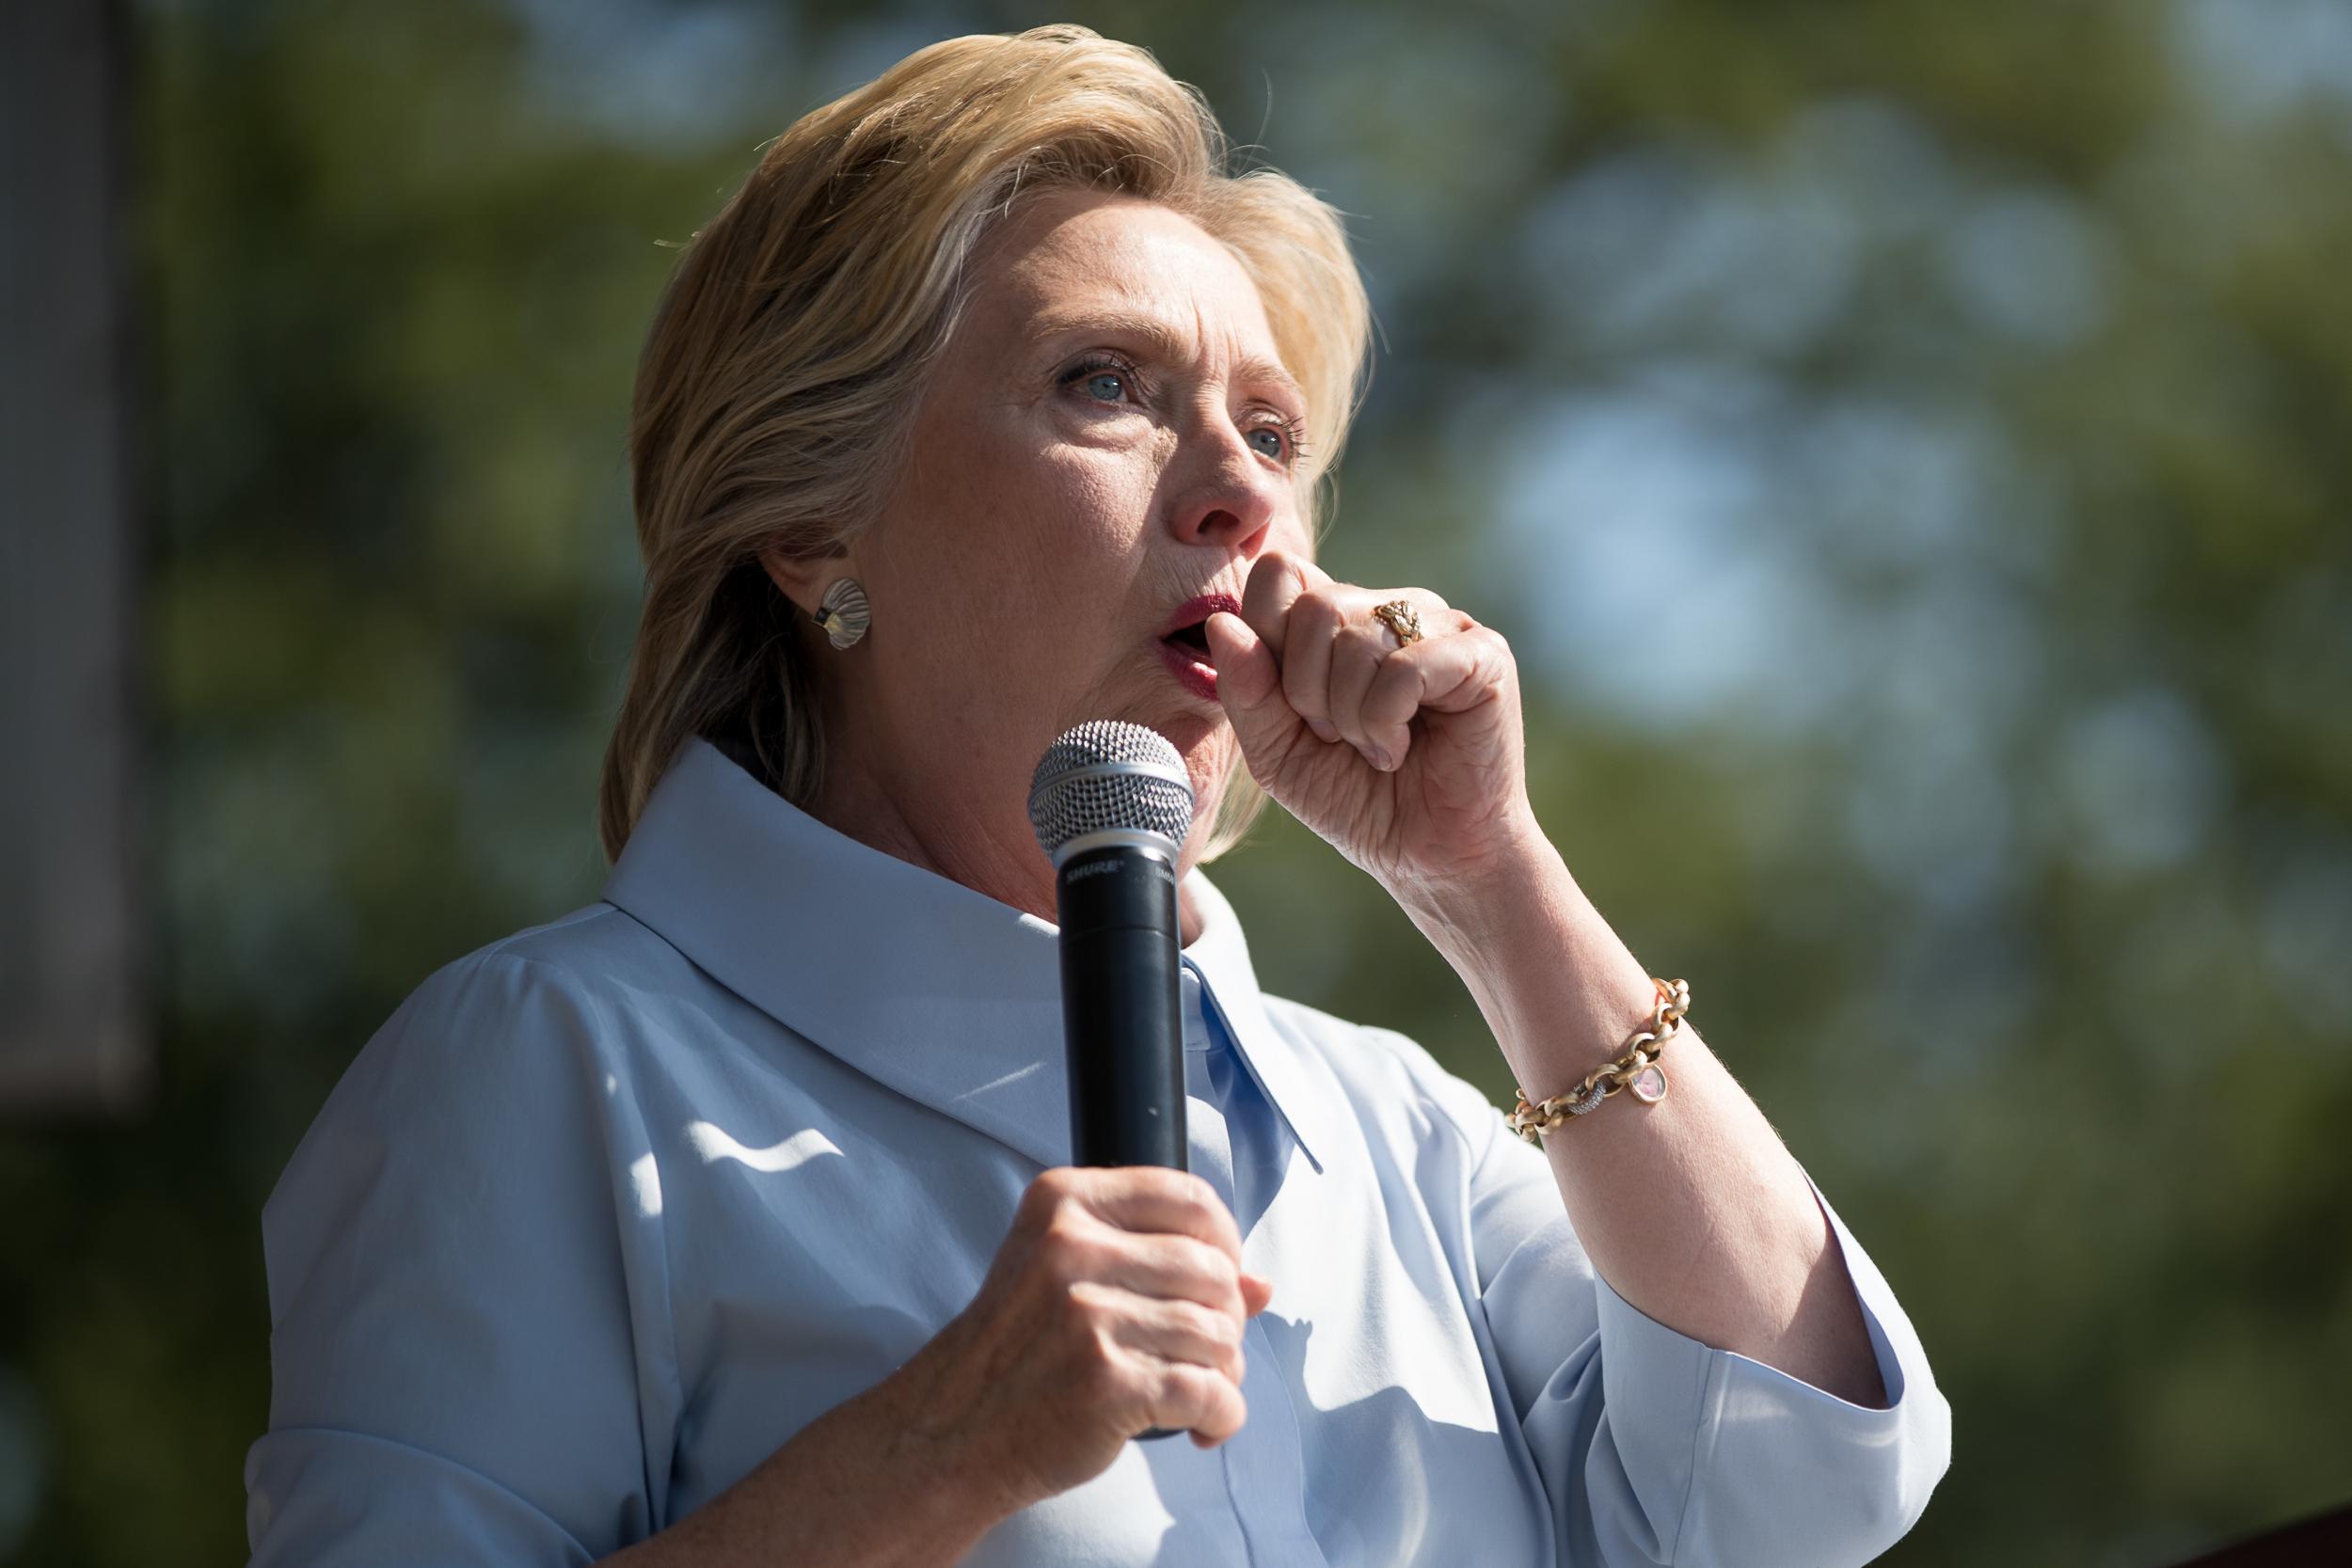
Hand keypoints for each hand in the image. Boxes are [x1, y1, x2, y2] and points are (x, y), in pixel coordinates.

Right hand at [896, 1167, 1274, 1512]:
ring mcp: (1089, 1316)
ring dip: (1225, 1372)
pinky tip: (1202, 1427)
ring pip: (1218, 1334)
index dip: (1225, 1240)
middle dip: (1227, 1318)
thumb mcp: (1062, 1274)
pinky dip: (1222, 1416)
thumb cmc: (1015, 1349)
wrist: (952, 1429)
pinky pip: (1209, 1392)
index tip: (1223, 1277)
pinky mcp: (1108, 1383)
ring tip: (1197, 1390)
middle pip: (1213, 1270)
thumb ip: (1158, 1263)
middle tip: (1206, 1351)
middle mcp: (1073, 1249)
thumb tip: (1262, 1284)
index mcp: (1064, 1203)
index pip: (1187, 1197)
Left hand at [1203, 548, 1536, 891]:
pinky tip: (1402, 750)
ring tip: (1376, 749)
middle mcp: (1390, 608)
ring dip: (1350, 716)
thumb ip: (1245, 690)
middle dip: (1309, 692)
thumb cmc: (1357, 802)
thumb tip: (1221, 622)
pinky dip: (1385, 722)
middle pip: (1316, 606)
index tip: (1295, 708)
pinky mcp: (1482, 654)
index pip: (1280, 574)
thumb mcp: (1277, 753)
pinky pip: (1404, 667)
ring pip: (1357, 637)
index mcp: (1339, 620)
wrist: (1429, 859)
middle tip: (1339, 738)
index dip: (1268, 638)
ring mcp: (1440, 624)